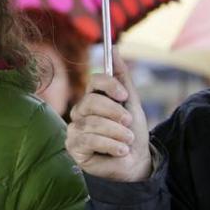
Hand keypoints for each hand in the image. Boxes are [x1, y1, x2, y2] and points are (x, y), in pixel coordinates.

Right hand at [65, 50, 151, 181]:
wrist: (136, 162)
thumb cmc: (132, 132)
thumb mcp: (131, 103)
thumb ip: (122, 76)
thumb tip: (114, 47)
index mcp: (93, 98)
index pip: (94, 81)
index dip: (110, 86)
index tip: (125, 96)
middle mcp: (80, 112)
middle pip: (92, 102)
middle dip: (115, 113)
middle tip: (128, 124)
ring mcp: (74, 129)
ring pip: (93, 123)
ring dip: (117, 133)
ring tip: (127, 141)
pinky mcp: (73, 147)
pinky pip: (89, 140)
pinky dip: (110, 145)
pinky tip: (120, 151)